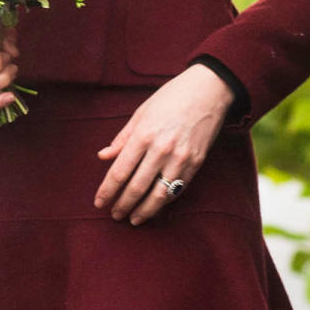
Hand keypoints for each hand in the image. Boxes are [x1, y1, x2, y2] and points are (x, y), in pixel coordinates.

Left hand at [94, 64, 232, 225]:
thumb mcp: (141, 113)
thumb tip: (103, 156)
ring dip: (144, 211)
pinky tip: (155, 207)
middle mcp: (161, 149)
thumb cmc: (171, 98)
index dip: (107, 190)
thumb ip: (122, 138)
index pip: (120, 172)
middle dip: (123, 205)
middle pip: (136, 187)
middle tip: (114, 215)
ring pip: (159, 195)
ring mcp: (181, 158)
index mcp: (144, 135)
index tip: (99, 202)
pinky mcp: (196, 163)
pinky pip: (177, 189)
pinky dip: (164, 202)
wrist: (209, 90)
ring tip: (133, 219)